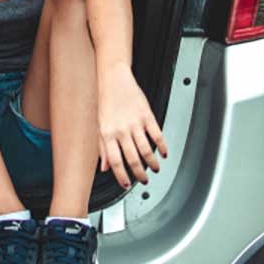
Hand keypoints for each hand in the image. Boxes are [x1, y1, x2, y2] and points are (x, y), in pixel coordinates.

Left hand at [98, 65, 167, 187]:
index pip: (115, 161)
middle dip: (140, 173)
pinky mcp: (146, 115)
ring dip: (153, 162)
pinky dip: (162, 146)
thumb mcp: (99, 125)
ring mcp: (134, 123)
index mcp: (107, 134)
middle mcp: (120, 130)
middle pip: (132, 158)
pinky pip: (157, 134)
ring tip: (156, 169)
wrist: (113, 79)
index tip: (126, 185)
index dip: (121, 176)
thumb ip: (102, 148)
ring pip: (146, 149)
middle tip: (144, 180)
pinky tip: (164, 152)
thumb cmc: (105, 102)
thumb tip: (103, 168)